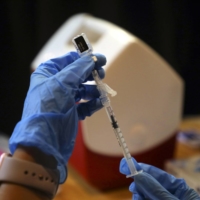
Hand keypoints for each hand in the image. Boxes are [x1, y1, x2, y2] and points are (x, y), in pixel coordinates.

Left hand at [9, 52, 105, 182]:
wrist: (44, 142)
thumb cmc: (49, 108)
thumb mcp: (63, 83)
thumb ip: (79, 68)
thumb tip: (92, 58)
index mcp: (48, 73)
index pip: (69, 60)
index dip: (85, 59)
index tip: (101, 60)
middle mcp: (55, 85)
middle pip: (78, 75)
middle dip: (91, 75)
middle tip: (102, 75)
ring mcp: (63, 99)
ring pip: (82, 90)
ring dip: (94, 91)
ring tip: (103, 92)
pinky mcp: (70, 112)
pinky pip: (84, 104)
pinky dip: (93, 103)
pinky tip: (100, 103)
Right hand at [120, 158, 199, 199]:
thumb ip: (156, 190)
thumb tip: (138, 174)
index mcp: (179, 189)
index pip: (157, 174)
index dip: (141, 168)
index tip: (125, 165)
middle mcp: (170, 195)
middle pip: (148, 185)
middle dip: (140, 188)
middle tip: (134, 192)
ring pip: (144, 196)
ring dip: (139, 198)